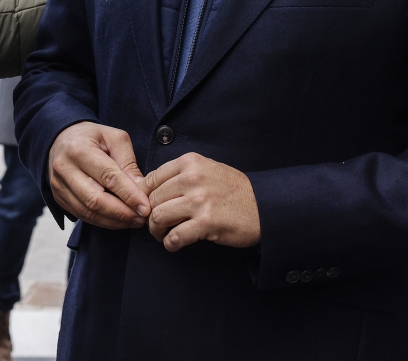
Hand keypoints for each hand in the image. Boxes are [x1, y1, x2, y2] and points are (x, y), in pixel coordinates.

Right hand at [48, 121, 149, 229]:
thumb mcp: (114, 138)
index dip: (128, 194)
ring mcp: (59, 185)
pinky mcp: (59, 198)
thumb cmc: (91, 137)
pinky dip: (102, 221)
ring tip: (133, 221)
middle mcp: (65, 168)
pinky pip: (82, 215)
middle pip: (95, 200)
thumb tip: (140, 188)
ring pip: (88, 212)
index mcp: (80, 149)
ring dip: (113, 221)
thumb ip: (127, 161)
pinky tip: (117, 220)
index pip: (108, 176)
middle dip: (121, 213)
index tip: (145, 207)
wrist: (61, 140)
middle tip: (141, 219)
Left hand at [145, 152, 260, 250]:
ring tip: (162, 234)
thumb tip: (149, 187)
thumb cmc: (233, 190)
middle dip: (149, 215)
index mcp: (190, 162)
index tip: (146, 207)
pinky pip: (175, 236)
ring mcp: (199, 200)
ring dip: (156, 231)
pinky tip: (173, 244)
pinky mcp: (206, 223)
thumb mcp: (207, 169)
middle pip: (152, 199)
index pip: (151, 178)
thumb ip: (180, 175)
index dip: (144, 196)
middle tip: (155, 224)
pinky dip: (169, 244)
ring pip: (158, 217)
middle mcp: (192, 178)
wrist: (263, 206)